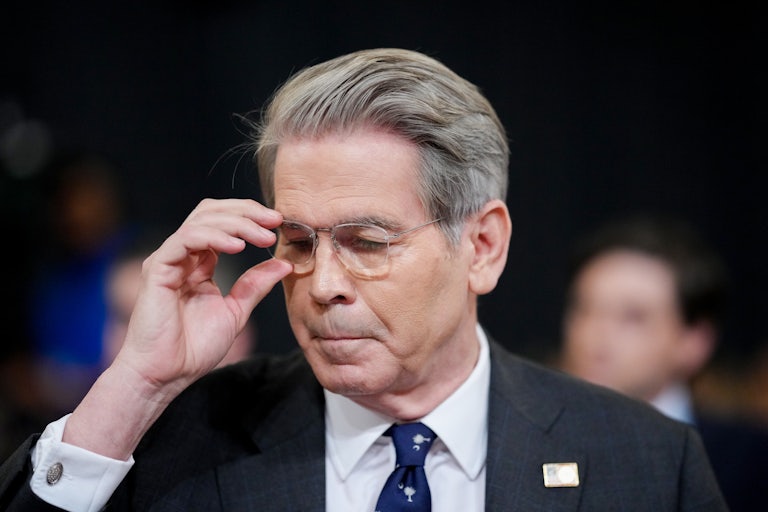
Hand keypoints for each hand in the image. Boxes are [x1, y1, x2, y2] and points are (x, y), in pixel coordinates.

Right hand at [64, 199, 291, 458]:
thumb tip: (284, 264)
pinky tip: (237, 246)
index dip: (250, 218)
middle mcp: (182, 256)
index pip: (222, 223)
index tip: (279, 223)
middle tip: (274, 219)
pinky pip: (185, 240)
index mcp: (199, 263)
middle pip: (211, 213)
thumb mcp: (236, 311)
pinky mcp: (157, 269)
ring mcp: (168, 260)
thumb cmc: (193, 349)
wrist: (166, 375)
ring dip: (236, 223)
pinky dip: (213, 237)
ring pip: (200, 221)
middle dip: (246, 212)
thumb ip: (255, 285)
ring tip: (263, 235)